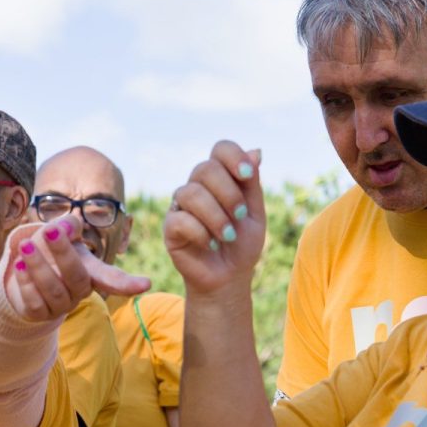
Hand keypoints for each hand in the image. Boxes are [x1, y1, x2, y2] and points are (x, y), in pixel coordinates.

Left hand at [5, 214, 149, 320]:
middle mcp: (79, 291)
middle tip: (50, 231)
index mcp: (91, 272)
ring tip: (25, 245)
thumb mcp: (61, 232)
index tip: (146, 284)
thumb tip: (65, 227)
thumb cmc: (50, 248)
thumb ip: (67, 225)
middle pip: (77, 277)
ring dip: (38, 266)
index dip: (128, 283)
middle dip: (63, 253)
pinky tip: (18, 265)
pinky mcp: (40, 314)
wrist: (24, 270)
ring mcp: (61, 306)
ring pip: (53, 290)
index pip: (112, 279)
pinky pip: (35, 302)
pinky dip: (25, 282)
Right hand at [164, 141, 264, 295]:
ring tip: (228, 236)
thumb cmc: (241, 244)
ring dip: (216, 216)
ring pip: (191, 193)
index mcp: (220, 178)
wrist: (229, 277)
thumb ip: (252, 184)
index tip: (248, 175)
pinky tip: (210, 244)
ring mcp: (181, 206)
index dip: (233, 156)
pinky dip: (201, 233)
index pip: (220, 149)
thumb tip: (257, 151)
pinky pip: (181, 219)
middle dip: (228, 194)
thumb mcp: (255, 213)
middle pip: (205, 168)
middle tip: (241, 216)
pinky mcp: (170, 228)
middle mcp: (198, 187)